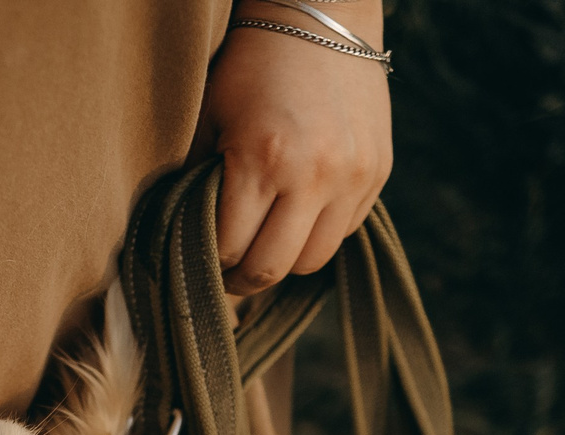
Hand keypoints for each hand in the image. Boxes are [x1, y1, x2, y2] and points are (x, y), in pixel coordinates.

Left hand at [197, 3, 394, 296]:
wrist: (321, 18)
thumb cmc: (252, 65)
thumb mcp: (211, 118)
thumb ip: (199, 181)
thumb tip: (186, 239)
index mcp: (263, 159)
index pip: (230, 248)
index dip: (210, 261)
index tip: (202, 260)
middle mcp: (314, 174)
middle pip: (273, 267)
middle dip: (244, 278)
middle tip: (229, 273)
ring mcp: (352, 176)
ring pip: (313, 260)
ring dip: (285, 260)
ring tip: (266, 244)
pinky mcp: (377, 173)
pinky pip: (344, 231)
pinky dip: (318, 233)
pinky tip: (300, 212)